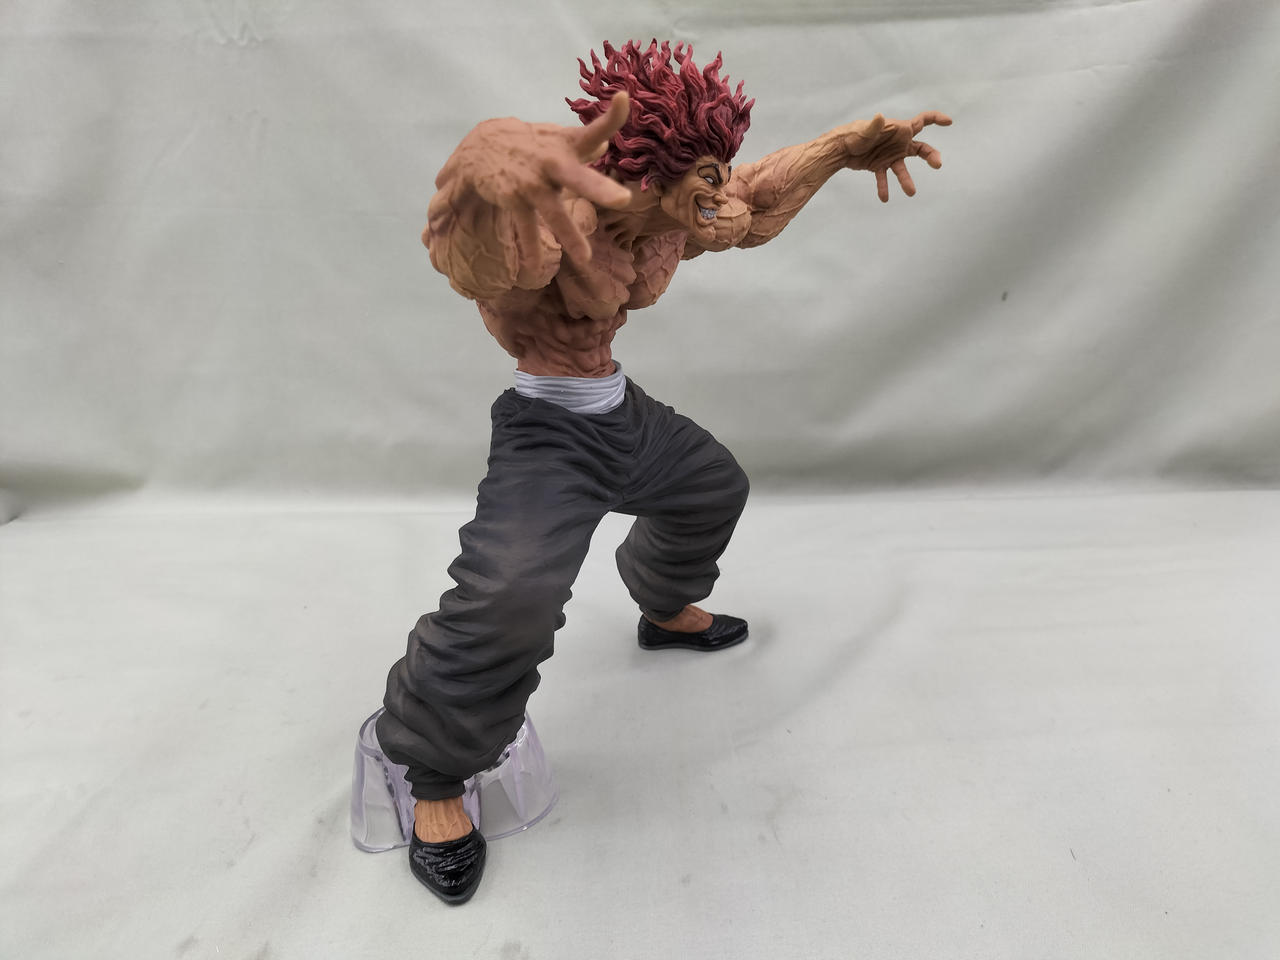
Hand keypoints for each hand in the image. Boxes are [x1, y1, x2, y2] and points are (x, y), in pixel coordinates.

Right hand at [435, 92, 632, 261]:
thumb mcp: (554, 139)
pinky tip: (534, 269)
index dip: (612, 116)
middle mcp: (552, 163)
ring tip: (586, 259)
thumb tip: (605, 145)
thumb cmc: (527, 145)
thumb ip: (583, 143)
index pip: (594, 129)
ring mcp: (533, 183)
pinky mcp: (515, 199)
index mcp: (566, 146)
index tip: (625, 99)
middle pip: (579, 177)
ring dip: (570, 235)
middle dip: (599, 189)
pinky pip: (527, 228)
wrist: (478, 147)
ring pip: (555, 213)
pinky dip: (531, 249)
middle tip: (623, 200)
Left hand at [840, 110, 951, 201]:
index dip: (936, 119)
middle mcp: (898, 142)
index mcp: (898, 129)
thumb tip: (880, 117)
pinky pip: (885, 178)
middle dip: (931, 155)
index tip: (949, 122)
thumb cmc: (852, 135)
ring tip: (911, 192)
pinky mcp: (880, 165)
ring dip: (906, 180)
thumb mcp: (864, 131)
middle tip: (938, 164)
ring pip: (903, 168)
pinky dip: (884, 187)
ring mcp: (890, 155)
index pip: (922, 121)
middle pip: (920, 148)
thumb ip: (874, 127)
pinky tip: (884, 198)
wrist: (838, 149)